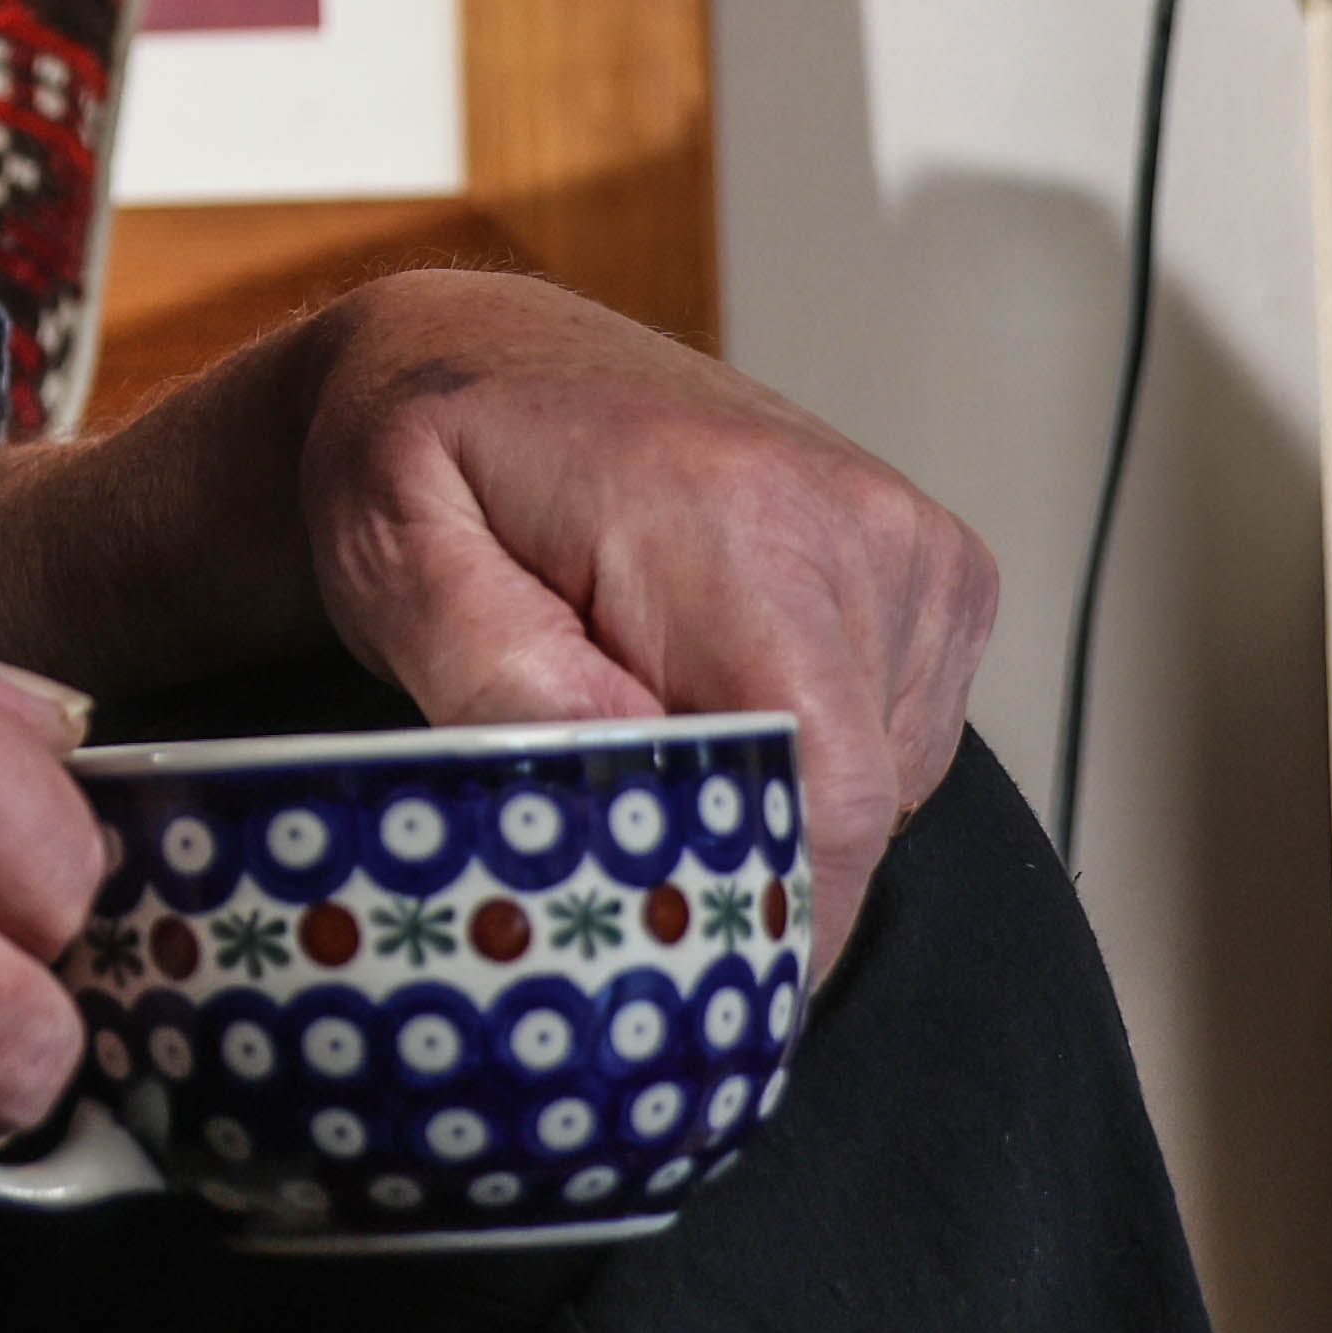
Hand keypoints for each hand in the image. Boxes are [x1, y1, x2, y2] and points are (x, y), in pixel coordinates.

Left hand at [277, 276, 991, 957]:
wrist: (483, 352)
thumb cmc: (419, 457)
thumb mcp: (395, 558)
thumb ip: (498, 675)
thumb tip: (627, 780)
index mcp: (736, 516)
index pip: (825, 784)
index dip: (772, 911)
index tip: (687, 980)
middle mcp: (856, 518)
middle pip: (859, 802)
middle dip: (746, 861)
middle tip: (617, 848)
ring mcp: (913, 542)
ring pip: (888, 787)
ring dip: (775, 802)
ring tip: (645, 716)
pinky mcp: (936, 570)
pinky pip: (902, 742)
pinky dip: (812, 757)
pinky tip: (711, 687)